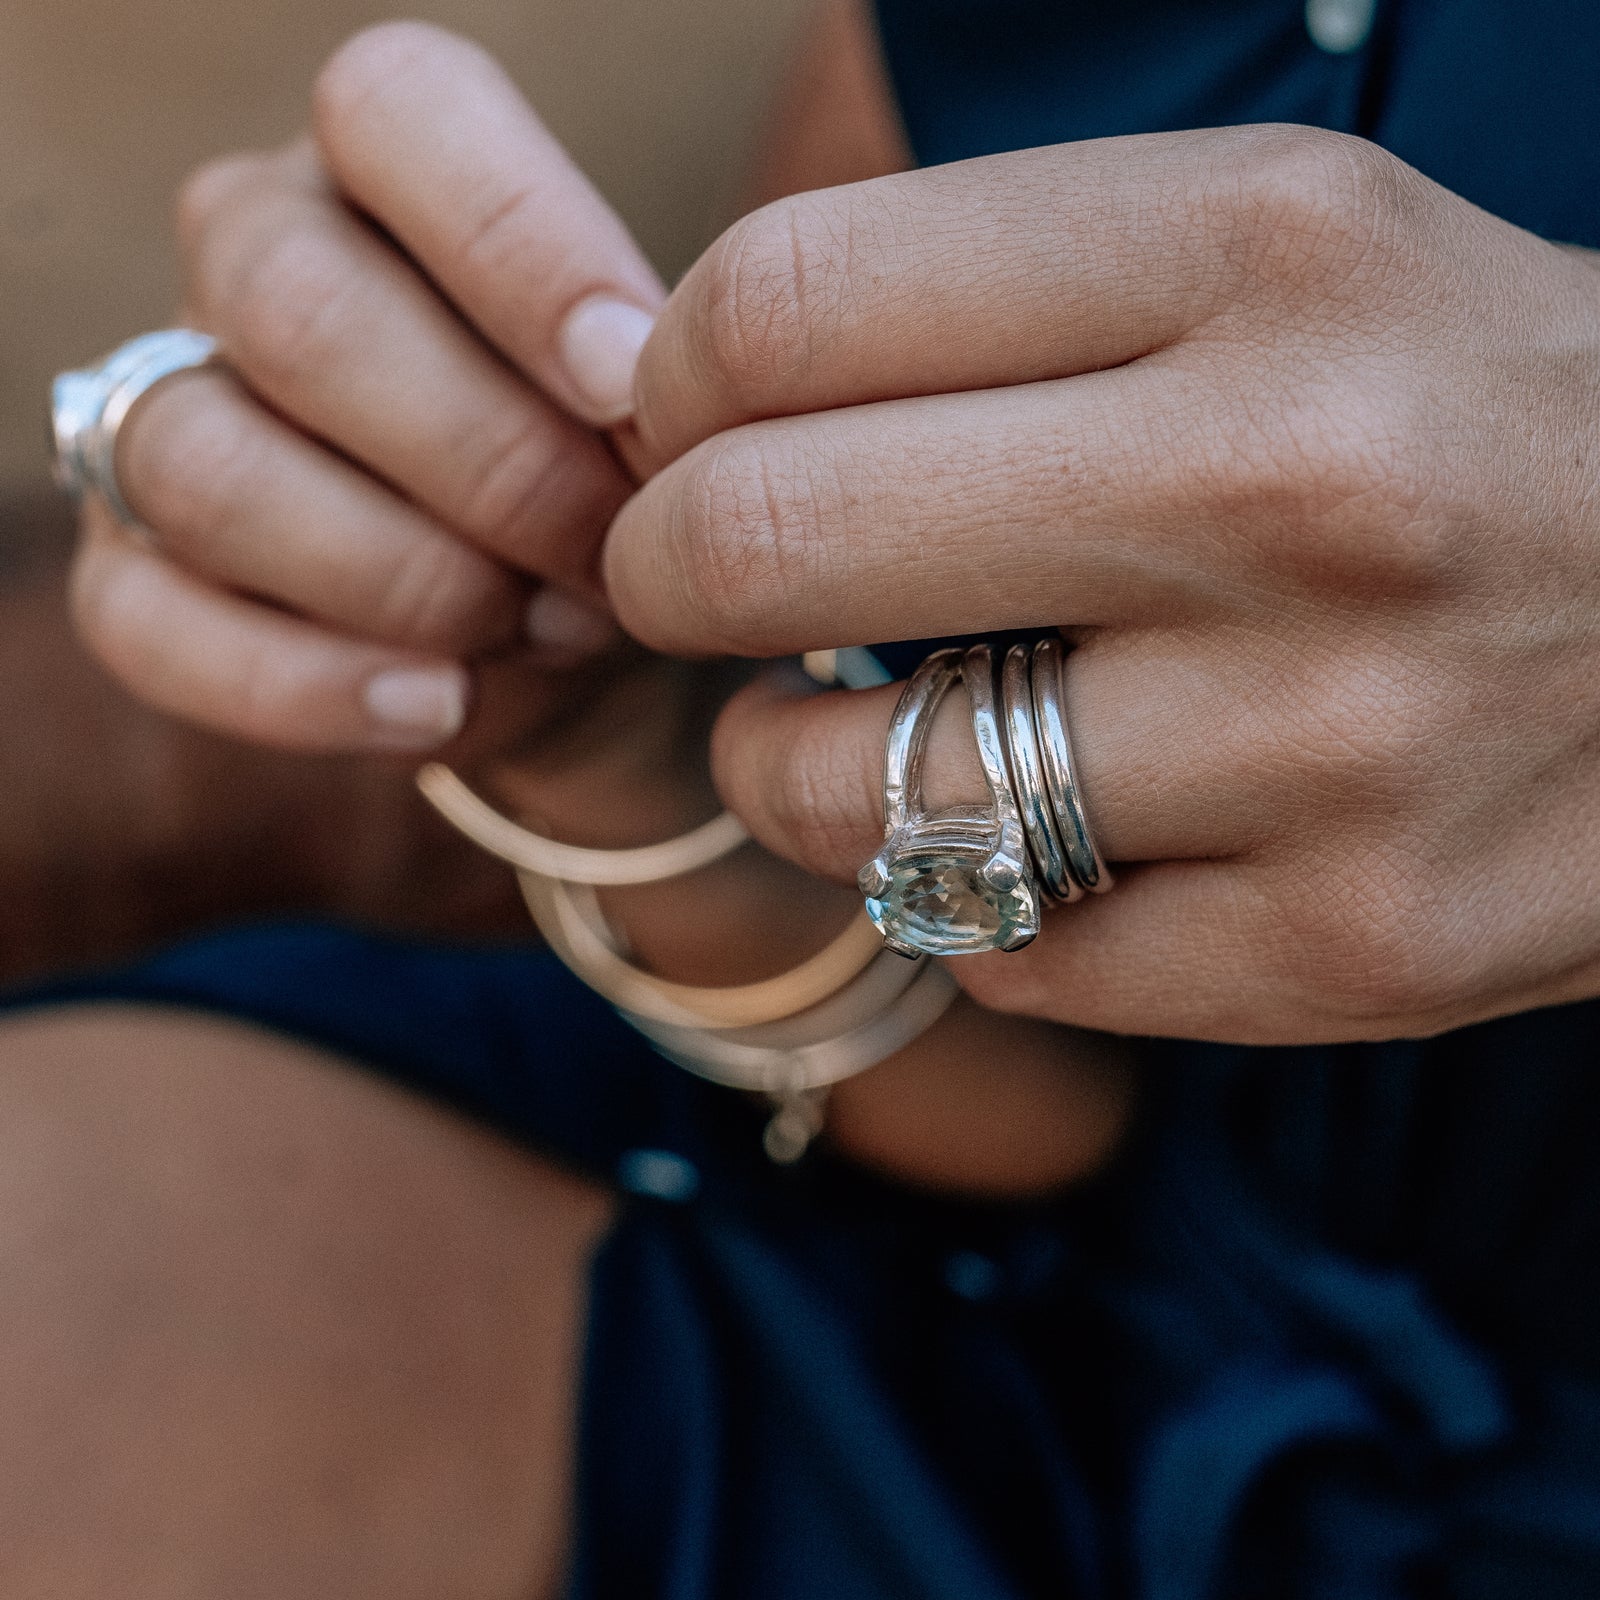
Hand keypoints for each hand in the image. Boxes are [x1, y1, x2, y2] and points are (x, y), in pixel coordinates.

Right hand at [69, 22, 667, 766]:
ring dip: (406, 580)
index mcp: (382, 171)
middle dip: (486, 463)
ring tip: (544, 633)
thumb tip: (638, 422)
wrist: (558, 640)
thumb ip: (637, 394)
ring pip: (208, 468)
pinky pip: (155, 627)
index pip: (396, 112)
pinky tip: (440, 708)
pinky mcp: (131, 573)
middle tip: (606, 551)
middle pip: (295, 310)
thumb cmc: (606, 486)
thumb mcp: (649, 424)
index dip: (520, 249)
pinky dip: (315, 688)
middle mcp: (249, 259)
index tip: (626, 385)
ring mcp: (166, 413)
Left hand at [605, 125, 1599, 1043]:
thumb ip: (980, 302)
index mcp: (1256, 253)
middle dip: (666, 575)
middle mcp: (1298, 489)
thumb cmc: (1443, 414)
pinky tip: (1048, 842)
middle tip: (701, 588)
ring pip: (850, 796)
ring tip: (851, 733)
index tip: (686, 436)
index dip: (670, 387)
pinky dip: (974, 904)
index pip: (783, 303)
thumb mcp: (1260, 258)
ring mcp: (1329, 745)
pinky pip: (998, 956)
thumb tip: (686, 407)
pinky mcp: (1352, 944)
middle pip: (758, 540)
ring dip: (788, 769)